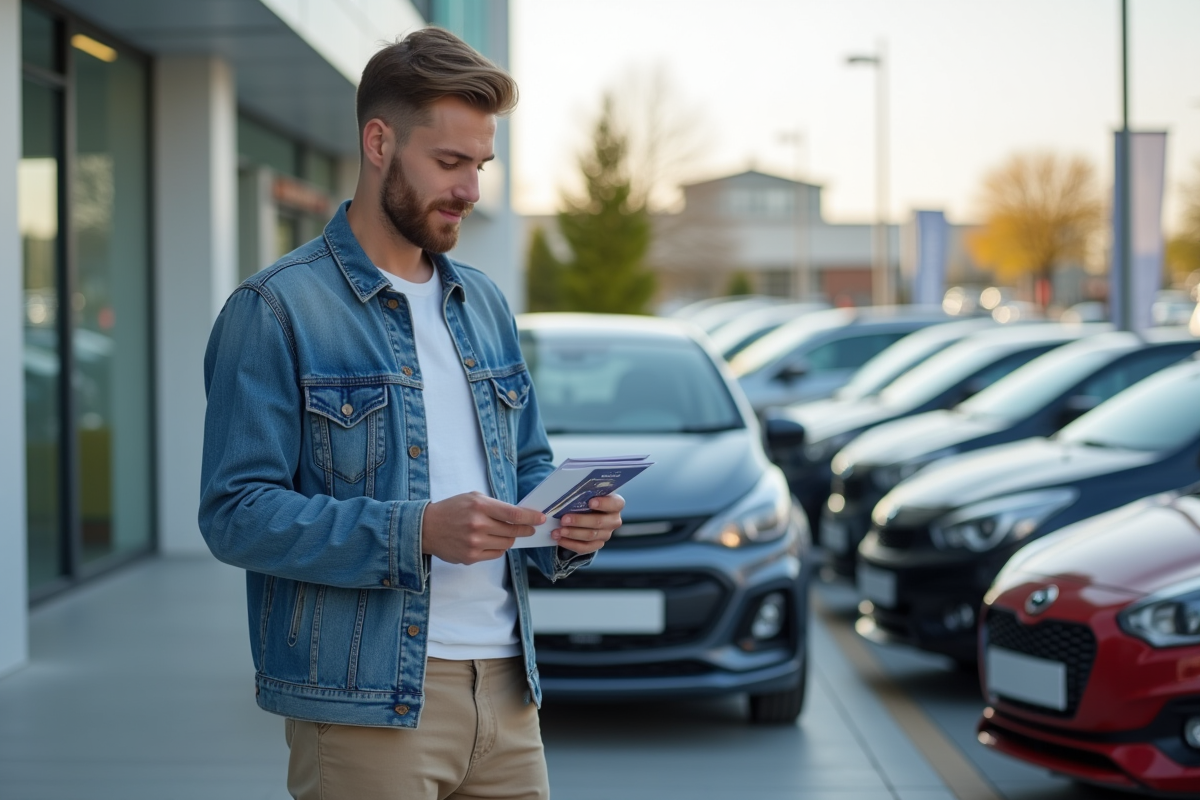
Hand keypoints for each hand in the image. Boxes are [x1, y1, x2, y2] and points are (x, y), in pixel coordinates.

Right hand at [422, 492, 544, 564]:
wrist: (426, 528)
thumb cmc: (452, 510)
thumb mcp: (472, 498)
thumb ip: (495, 505)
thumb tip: (519, 515)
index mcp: (479, 506)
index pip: (513, 514)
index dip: (530, 517)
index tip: (540, 518)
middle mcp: (478, 525)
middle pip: (513, 531)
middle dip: (525, 530)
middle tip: (530, 528)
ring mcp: (474, 543)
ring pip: (506, 544)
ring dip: (510, 539)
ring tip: (506, 533)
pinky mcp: (470, 557)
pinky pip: (495, 554)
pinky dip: (498, 548)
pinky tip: (492, 541)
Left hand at [551, 494, 623, 555]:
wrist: (587, 513)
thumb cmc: (587, 499)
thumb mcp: (588, 493)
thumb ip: (583, 492)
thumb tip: (567, 491)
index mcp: (615, 504)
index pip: (615, 504)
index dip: (604, 503)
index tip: (590, 502)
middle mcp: (613, 520)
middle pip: (599, 522)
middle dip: (580, 521)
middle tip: (563, 519)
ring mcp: (606, 534)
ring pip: (590, 536)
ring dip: (572, 533)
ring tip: (557, 531)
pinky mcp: (597, 544)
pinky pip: (585, 547)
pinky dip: (570, 544)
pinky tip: (559, 539)